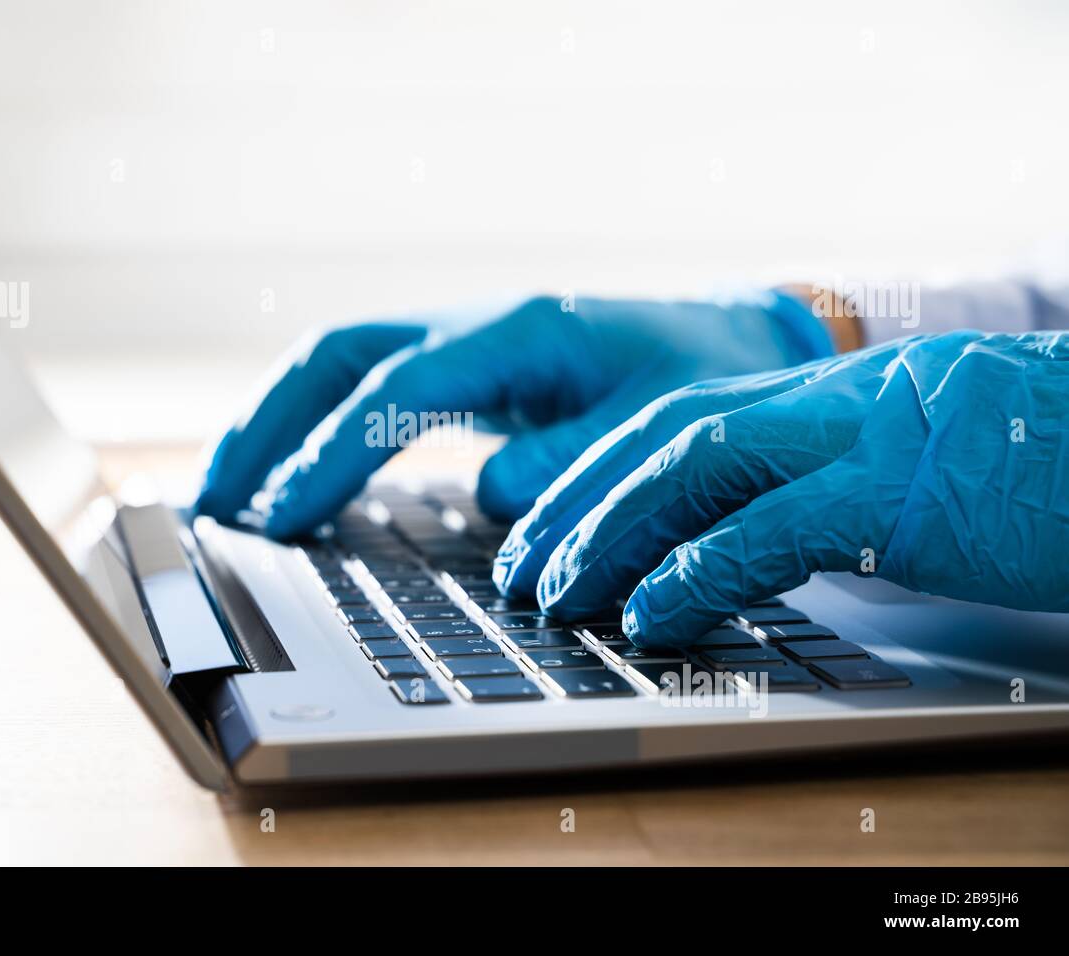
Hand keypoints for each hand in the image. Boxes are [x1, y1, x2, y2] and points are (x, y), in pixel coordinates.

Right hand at [192, 293, 832, 538]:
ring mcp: (464, 342)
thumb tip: (488, 493)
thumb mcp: (659, 429)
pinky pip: (370, 387)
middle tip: (212, 502)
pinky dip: (319, 427)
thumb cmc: (703, 383)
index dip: (331, 457)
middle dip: (268, 426)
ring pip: (340, 364)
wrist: (735, 341)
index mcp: (519, 332)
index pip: (396, 392)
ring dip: (276, 421)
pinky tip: (293, 474)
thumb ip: (574, 462)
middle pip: (337, 357)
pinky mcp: (465, 371)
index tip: (280, 519)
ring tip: (223, 491)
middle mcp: (476, 325)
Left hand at [494, 330, 1068, 645]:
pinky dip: (695, 571)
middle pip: (663, 431)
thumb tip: (748, 540)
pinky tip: (647, 616)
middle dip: (576, 501)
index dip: (596, 469)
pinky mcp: (903, 490)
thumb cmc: (1040, 466)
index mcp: (829, 391)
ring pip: (694, 464)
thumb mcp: (915, 461)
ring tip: (557, 597)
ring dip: (609, 532)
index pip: (679, 413)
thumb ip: (828, 482)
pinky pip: (770, 528)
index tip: (543, 526)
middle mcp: (831, 396)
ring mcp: (864, 434)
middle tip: (518, 568)